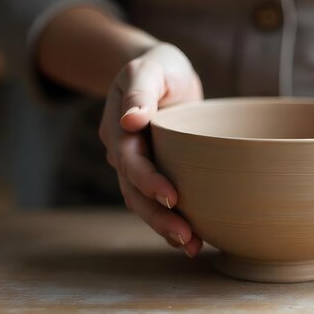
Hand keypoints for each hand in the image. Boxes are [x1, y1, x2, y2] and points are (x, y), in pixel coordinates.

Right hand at [99, 43, 203, 256]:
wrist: (162, 75)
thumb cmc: (158, 67)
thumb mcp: (148, 68)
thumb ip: (140, 90)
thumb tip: (130, 119)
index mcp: (119, 129)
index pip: (130, 160)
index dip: (147, 180)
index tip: (172, 195)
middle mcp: (124, 152)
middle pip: (134, 192)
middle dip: (158, 216)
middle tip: (186, 236)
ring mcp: (139, 165)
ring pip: (144, 203)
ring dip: (165, 226)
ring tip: (192, 246)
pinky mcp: (157, 172)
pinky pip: (158, 201)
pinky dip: (172, 220)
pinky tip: (194, 238)